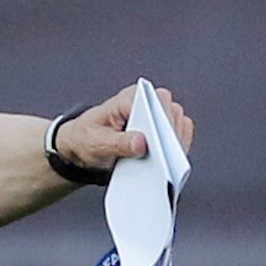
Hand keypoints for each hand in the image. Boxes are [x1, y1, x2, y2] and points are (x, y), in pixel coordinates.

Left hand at [55, 85, 193, 171]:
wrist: (86, 147)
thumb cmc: (88, 137)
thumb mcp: (97, 142)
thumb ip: (118, 143)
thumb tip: (141, 143)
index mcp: (128, 97)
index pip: (153, 101)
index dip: (160, 118)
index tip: (161, 137)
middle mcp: (148, 102)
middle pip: (171, 113)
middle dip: (169, 135)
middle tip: (166, 158)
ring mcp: (158, 116)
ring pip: (179, 126)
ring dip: (174, 146)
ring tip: (165, 167)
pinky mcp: (164, 132)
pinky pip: (179, 140)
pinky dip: (176, 154)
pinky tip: (168, 168)